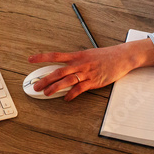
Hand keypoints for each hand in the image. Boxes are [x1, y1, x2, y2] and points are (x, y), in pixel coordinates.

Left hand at [27, 39, 153, 100]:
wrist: (122, 57)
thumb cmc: (106, 56)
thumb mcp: (88, 54)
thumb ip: (76, 60)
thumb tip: (65, 66)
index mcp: (77, 55)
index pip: (55, 55)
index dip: (42, 57)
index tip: (30, 59)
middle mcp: (80, 64)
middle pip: (58, 71)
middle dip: (45, 79)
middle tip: (35, 86)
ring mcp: (87, 73)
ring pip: (67, 81)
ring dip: (55, 88)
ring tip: (46, 93)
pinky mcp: (94, 81)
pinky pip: (80, 89)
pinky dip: (72, 94)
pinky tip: (66, 98)